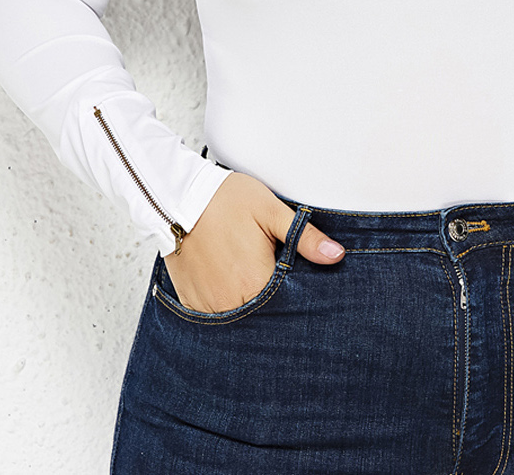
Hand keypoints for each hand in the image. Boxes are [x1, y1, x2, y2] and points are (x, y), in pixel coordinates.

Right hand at [163, 170, 344, 312]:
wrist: (177, 197)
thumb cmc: (227, 200)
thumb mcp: (271, 211)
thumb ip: (304, 237)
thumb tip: (336, 256)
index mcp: (256, 282)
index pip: (288, 305)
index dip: (295, 295)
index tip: (293, 281)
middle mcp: (232, 302)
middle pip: (264, 314)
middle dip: (272, 300)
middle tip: (266, 271)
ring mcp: (208, 307)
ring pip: (239, 318)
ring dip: (247, 304)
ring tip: (246, 276)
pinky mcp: (191, 304)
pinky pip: (214, 316)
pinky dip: (225, 304)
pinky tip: (228, 284)